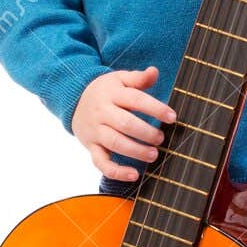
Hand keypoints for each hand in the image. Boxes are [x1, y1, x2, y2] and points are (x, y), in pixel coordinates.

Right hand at [72, 65, 175, 182]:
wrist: (74, 101)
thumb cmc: (106, 91)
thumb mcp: (119, 79)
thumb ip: (138, 78)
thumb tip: (154, 71)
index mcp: (112, 94)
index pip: (135, 100)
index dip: (155, 108)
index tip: (172, 117)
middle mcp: (102, 112)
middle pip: (125, 123)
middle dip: (146, 133)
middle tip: (161, 138)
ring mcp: (95, 131)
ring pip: (115, 143)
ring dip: (136, 151)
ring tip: (154, 155)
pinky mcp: (91, 147)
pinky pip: (101, 163)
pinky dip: (116, 172)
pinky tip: (134, 175)